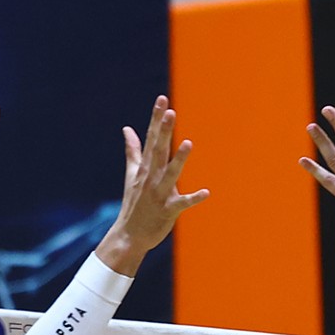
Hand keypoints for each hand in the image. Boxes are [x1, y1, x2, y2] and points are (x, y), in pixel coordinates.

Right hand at [96, 96, 207, 275]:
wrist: (129, 235)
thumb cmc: (133, 203)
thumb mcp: (132, 174)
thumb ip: (133, 151)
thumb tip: (127, 128)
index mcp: (144, 168)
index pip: (150, 138)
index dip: (155, 119)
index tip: (162, 99)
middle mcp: (151, 178)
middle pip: (158, 150)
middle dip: (164, 131)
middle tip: (170, 111)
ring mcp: (159, 194)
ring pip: (171, 173)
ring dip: (179, 159)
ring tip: (188, 143)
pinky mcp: (168, 210)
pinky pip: (183, 203)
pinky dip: (194, 198)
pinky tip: (206, 192)